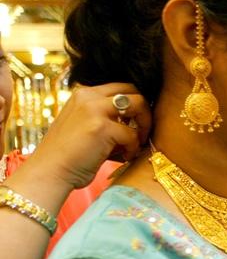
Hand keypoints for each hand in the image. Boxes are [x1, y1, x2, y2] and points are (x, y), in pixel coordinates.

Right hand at [24, 83, 150, 189]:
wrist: (49, 172)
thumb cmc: (70, 155)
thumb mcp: (85, 126)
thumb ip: (106, 117)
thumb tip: (136, 121)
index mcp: (84, 94)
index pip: (121, 87)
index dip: (136, 103)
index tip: (138, 122)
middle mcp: (88, 96)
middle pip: (134, 90)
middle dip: (145, 110)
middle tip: (143, 132)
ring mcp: (94, 109)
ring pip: (139, 104)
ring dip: (145, 125)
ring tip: (136, 144)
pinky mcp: (101, 127)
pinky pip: (132, 134)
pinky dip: (133, 148)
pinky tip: (125, 157)